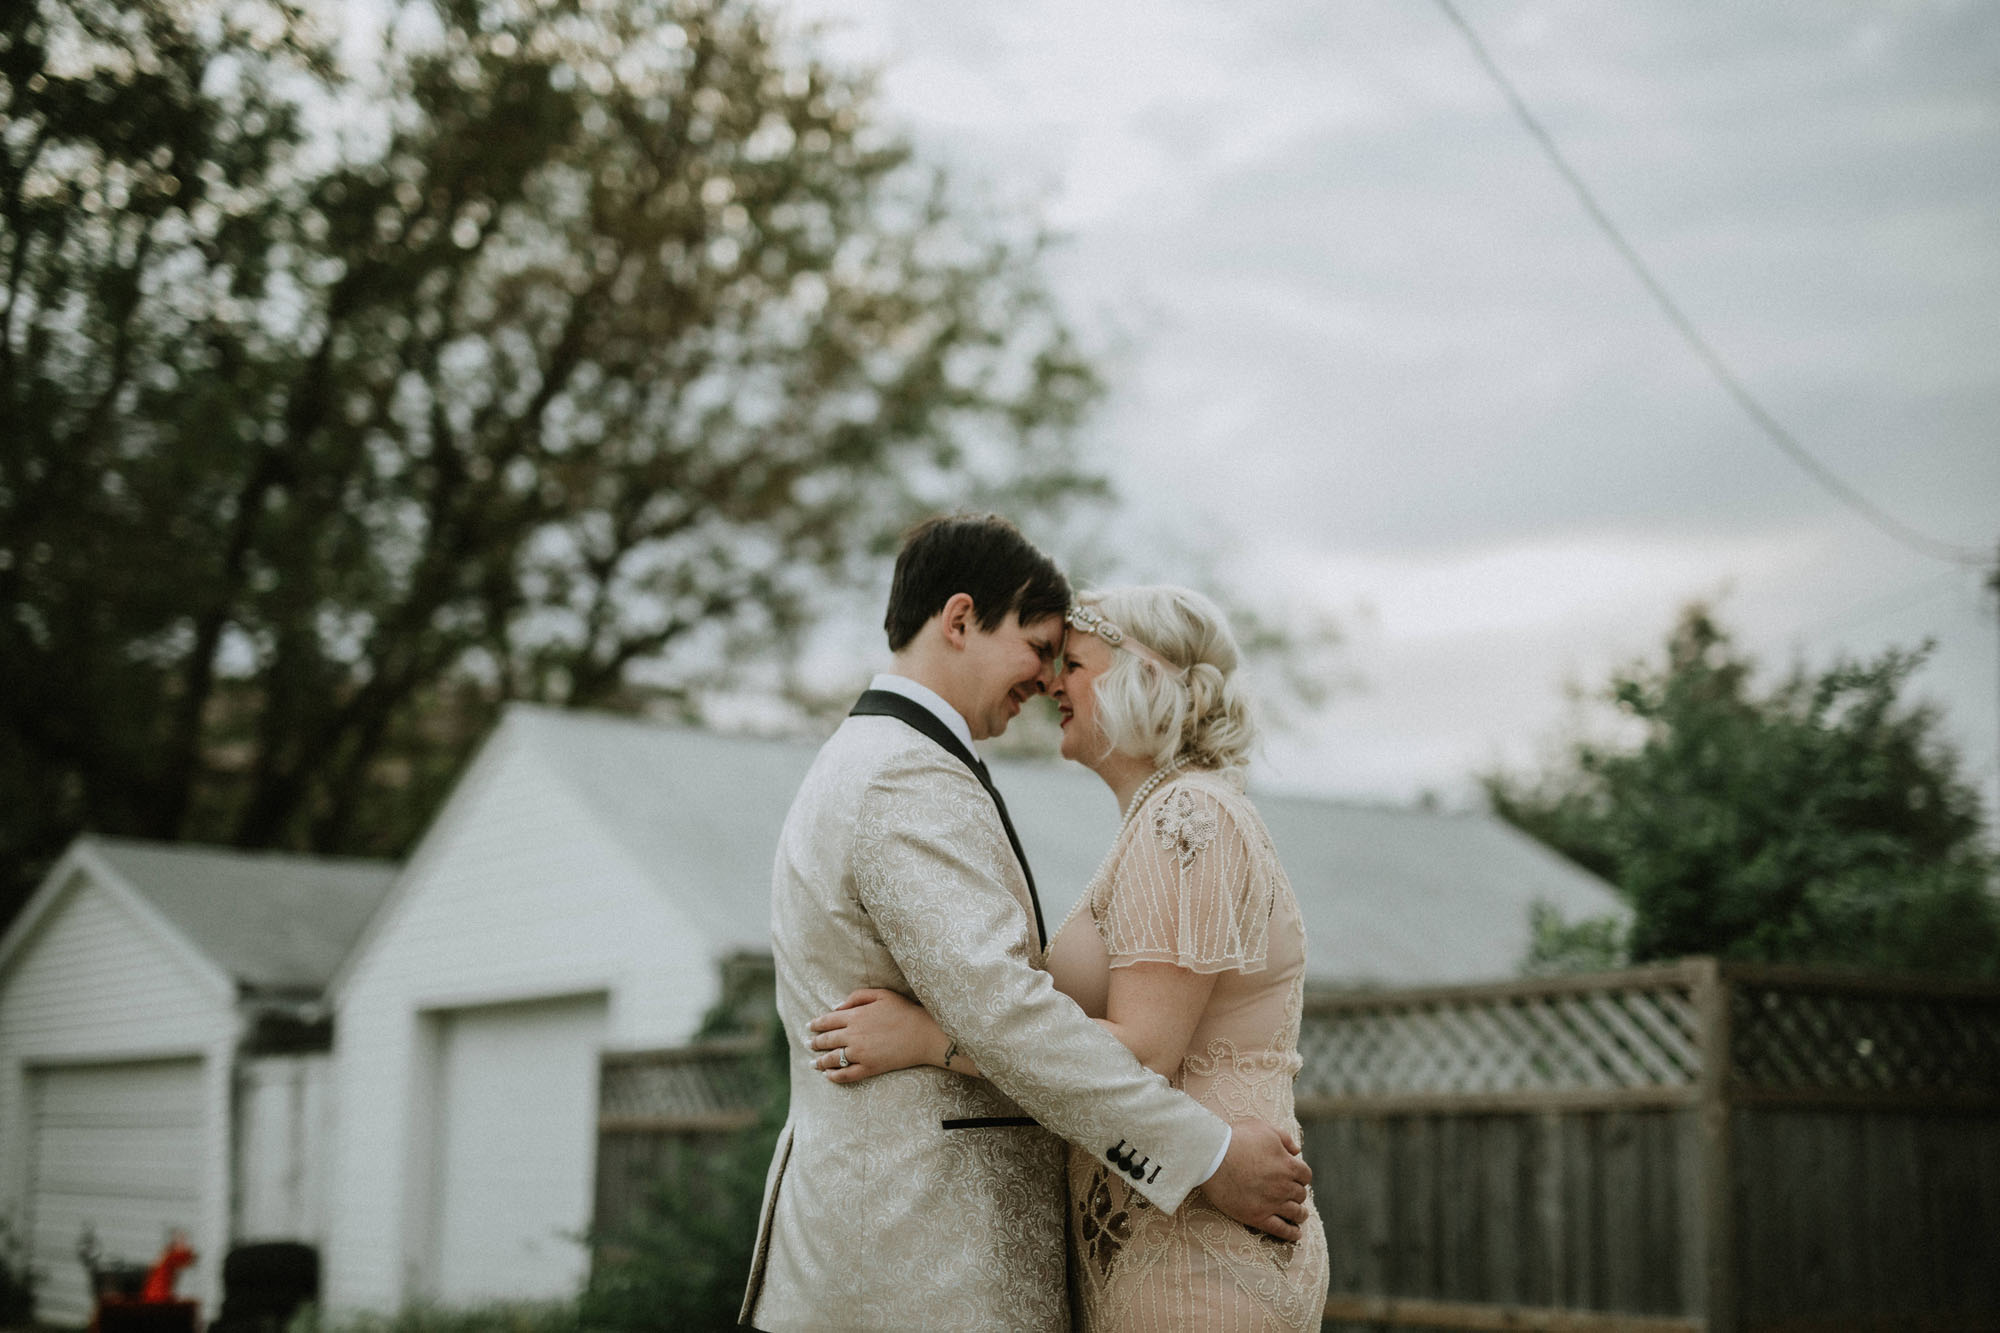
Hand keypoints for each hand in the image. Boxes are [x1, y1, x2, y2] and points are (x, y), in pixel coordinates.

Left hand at [806, 988, 944, 1082]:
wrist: (923, 1034)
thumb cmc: (904, 1011)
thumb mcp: (881, 994)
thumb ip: (856, 997)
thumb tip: (836, 1007)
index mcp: (855, 1016)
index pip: (827, 1021)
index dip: (816, 1024)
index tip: (809, 1026)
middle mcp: (853, 1035)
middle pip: (827, 1040)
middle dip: (815, 1043)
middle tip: (809, 1044)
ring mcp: (860, 1053)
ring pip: (832, 1059)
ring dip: (820, 1061)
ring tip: (814, 1064)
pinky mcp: (869, 1068)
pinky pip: (846, 1074)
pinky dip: (834, 1076)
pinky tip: (829, 1076)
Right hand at [1202, 1119, 1311, 1241]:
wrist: (1211, 1157)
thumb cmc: (1236, 1139)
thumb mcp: (1263, 1128)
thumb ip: (1284, 1138)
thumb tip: (1297, 1151)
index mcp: (1288, 1165)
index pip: (1305, 1175)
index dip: (1300, 1175)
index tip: (1294, 1177)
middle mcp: (1283, 1186)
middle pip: (1301, 1194)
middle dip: (1297, 1192)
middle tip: (1291, 1193)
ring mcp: (1271, 1203)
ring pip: (1296, 1213)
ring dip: (1300, 1214)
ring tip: (1299, 1215)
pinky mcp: (1257, 1216)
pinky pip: (1281, 1230)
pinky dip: (1291, 1233)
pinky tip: (1296, 1234)